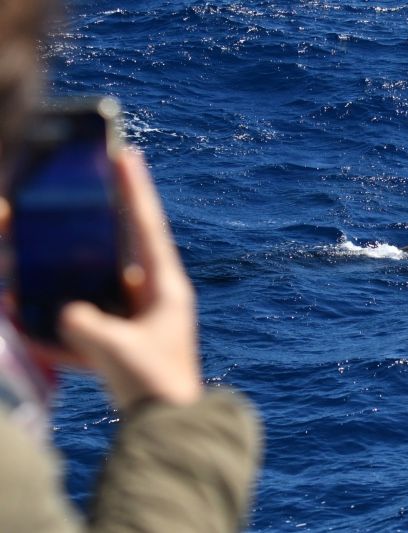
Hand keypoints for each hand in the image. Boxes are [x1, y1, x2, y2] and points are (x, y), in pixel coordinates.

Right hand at [50, 150, 200, 409]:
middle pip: (126, 246)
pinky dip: (71, 312)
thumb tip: (66, 314)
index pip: (148, 229)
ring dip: (83, 264)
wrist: (168, 427)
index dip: (136, 192)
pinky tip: (41, 305)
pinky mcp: (126, 338)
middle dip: (107, 218)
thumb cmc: (155, 386)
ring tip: (56, 241)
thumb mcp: (117, 350)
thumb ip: (84, 325)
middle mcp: (156, 296)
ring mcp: (141, 317)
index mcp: (166, 289)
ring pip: (106, 279)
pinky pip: (94, 315)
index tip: (128, 155)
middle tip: (91, 185)